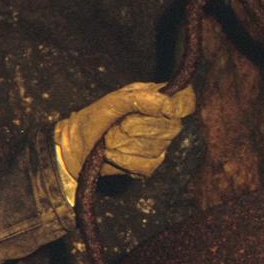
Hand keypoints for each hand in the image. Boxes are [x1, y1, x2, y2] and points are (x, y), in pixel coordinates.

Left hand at [55, 82, 196, 178]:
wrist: (78, 145)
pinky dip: (124, 160)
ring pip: (156, 147)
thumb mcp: (115, 101)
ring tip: (110, 139)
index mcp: (158, 99)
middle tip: (118, 125)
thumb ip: (141, 99)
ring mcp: (159, 145)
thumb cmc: (96, 117)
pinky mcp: (150, 165)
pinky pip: (147, 165)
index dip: (179, 106)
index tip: (164, 109)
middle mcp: (163, 121)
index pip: (186, 100)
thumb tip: (167, 104)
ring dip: (126, 144)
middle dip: (138, 127)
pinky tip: (111, 154)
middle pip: (170, 127)